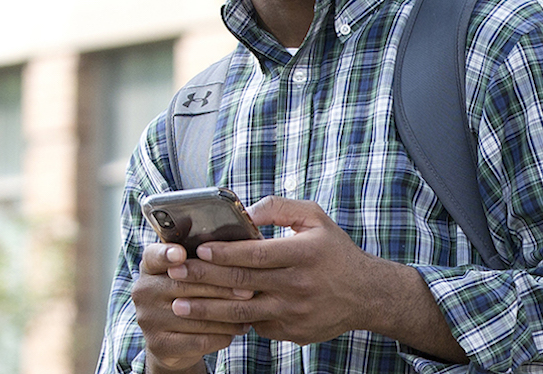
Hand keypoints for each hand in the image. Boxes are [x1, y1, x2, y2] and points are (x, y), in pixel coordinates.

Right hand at [133, 243, 252, 372]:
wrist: (174, 340)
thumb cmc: (192, 293)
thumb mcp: (193, 271)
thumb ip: (206, 256)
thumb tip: (244, 240)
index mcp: (151, 266)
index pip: (154, 256)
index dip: (166, 254)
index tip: (181, 254)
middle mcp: (144, 291)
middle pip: (185, 286)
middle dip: (222, 288)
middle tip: (250, 290)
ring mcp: (148, 320)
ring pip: (195, 315)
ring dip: (227, 314)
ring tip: (251, 310)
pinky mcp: (159, 345)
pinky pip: (197, 340)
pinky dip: (221, 334)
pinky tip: (238, 329)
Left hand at [173, 197, 466, 360]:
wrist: (366, 294)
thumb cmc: (335, 251)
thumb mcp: (316, 218)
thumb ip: (280, 208)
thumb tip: (246, 210)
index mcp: (302, 253)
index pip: (254, 254)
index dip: (223, 253)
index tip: (198, 250)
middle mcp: (297, 285)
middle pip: (240, 283)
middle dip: (203, 279)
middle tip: (176, 273)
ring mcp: (293, 313)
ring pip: (240, 312)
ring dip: (206, 309)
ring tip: (178, 305)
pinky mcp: (290, 333)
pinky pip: (255, 326)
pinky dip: (231, 323)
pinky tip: (208, 318)